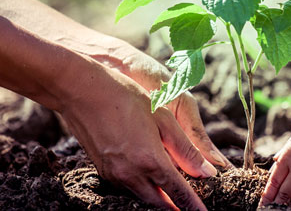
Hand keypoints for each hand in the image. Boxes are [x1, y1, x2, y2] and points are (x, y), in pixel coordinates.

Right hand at [57, 56, 214, 209]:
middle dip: (176, 206)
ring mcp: (114, 175)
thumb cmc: (127, 98)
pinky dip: (143, 189)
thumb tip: (207, 173)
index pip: (178, 193)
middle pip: (160, 203)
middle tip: (191, 204)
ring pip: (143, 197)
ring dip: (159, 199)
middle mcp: (131, 174)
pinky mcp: (103, 171)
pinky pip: (128, 188)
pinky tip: (151, 178)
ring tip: (175, 194)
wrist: (82, 91)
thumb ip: (186, 149)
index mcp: (150, 161)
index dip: (193, 205)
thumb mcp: (164, 119)